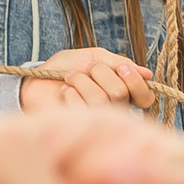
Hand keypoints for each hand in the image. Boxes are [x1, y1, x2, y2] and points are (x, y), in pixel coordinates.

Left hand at [19, 46, 153, 112]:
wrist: (36, 78)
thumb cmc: (67, 67)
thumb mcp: (94, 57)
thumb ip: (118, 64)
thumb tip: (148, 74)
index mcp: (124, 95)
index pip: (146, 97)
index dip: (135, 81)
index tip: (121, 68)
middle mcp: (114, 111)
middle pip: (119, 92)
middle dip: (99, 73)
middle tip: (85, 70)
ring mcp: (95, 121)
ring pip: (100, 99)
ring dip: (81, 81)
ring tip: (69, 79)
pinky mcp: (76, 126)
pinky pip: (80, 107)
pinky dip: (69, 92)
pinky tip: (63, 93)